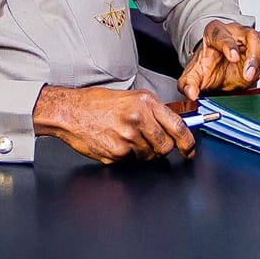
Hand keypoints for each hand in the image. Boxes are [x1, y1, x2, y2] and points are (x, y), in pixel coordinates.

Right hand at [34, 85, 195, 163]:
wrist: (70, 112)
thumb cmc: (97, 103)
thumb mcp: (131, 97)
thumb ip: (153, 111)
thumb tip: (173, 126)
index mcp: (146, 103)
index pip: (178, 127)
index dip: (188, 142)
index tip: (189, 150)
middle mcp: (139, 119)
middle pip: (166, 147)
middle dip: (162, 149)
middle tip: (151, 143)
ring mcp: (128, 138)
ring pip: (149, 156)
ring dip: (142, 152)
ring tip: (126, 138)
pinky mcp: (117, 153)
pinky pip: (131, 161)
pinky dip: (127, 156)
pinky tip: (115, 142)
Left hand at [177, 21, 259, 100]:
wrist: (216, 69)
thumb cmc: (206, 66)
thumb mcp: (193, 75)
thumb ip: (188, 84)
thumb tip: (191, 93)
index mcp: (216, 33)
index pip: (223, 33)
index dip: (229, 45)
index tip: (233, 58)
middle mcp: (238, 33)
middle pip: (253, 35)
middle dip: (254, 56)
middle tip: (248, 75)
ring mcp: (254, 41)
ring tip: (259, 74)